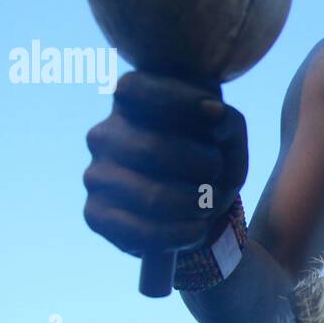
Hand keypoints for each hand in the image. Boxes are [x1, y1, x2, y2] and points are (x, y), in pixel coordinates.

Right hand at [83, 71, 248, 257]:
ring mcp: (95, 175)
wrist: (196, 211)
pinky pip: (143, 232)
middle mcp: (104, 134)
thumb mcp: (228, 137)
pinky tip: (195, 228)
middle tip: (216, 174)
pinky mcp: (95, 214)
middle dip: (203, 167)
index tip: (216, 115)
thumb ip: (227, 120)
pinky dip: (183, 234)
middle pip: (154, 150)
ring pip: (153, 197)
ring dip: (197, 205)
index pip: (139, 88)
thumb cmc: (209, 161)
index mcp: (128, 102)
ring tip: (207, 204)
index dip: (182, 100)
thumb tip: (214, 113)